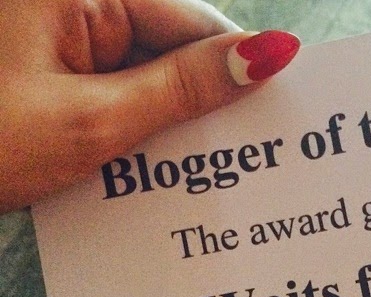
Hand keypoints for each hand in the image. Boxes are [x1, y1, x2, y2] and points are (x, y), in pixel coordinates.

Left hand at [0, 0, 299, 212]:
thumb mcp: (94, 121)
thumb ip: (183, 89)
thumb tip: (264, 55)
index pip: (190, 22)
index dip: (238, 70)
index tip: (276, 114)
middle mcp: (75, 1)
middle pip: (172, 47)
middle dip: (202, 104)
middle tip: (238, 158)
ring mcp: (64, 33)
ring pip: (149, 73)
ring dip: (170, 121)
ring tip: (186, 169)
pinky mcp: (56, 64)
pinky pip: (119, 88)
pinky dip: (139, 125)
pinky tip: (149, 162)